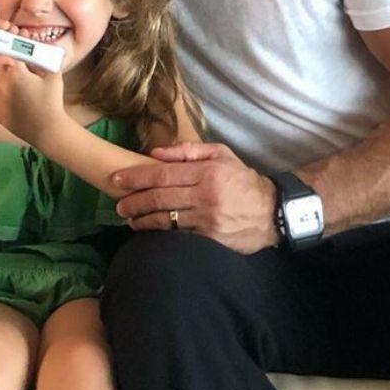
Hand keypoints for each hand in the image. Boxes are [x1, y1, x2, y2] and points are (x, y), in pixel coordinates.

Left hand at [0, 60, 66, 146]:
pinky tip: (5, 99)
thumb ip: (45, 57)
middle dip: (7, 67)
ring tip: (14, 89)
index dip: (16, 53)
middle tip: (19, 74)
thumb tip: (41, 48)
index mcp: (15, 70)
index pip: (10, 52)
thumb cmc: (52, 102)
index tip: (20, 56)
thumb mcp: (53, 74)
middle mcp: (0, 81)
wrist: (46, 130)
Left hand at [111, 142, 278, 253]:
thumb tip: (155, 153)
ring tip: (130, 219)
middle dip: (133, 202)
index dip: (135, 177)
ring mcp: (208, 218)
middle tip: (119, 205)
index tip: (116, 180)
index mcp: (206, 172)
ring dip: (142, 220)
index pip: (162, 174)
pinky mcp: (211, 238)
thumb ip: (188, 151)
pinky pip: (179, 235)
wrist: (274, 211)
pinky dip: (161, 234)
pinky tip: (149, 231)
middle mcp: (205, 195)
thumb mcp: (221, 155)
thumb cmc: (242, 180)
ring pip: (165, 219)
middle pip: (159, 198)